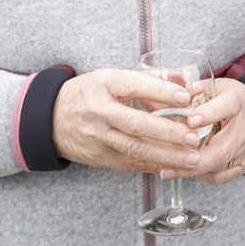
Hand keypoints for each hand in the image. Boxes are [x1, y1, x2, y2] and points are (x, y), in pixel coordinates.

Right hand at [50, 68, 203, 173]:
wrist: (50, 118)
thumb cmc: (90, 93)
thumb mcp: (113, 77)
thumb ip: (150, 78)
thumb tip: (186, 79)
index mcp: (105, 84)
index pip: (134, 85)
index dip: (161, 91)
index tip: (185, 97)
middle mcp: (100, 111)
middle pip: (136, 123)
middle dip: (168, 132)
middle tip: (193, 136)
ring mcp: (98, 136)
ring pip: (135, 149)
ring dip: (166, 156)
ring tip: (192, 158)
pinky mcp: (99, 157)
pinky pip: (129, 164)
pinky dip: (153, 166)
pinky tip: (173, 168)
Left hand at [160, 77, 244, 184]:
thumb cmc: (229, 98)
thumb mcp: (212, 87)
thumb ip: (189, 93)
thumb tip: (157, 102)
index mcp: (236, 101)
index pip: (224, 108)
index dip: (208, 115)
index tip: (190, 122)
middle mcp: (244, 126)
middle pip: (221, 150)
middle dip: (193, 160)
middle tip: (168, 165)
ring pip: (219, 166)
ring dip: (193, 170)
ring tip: (170, 170)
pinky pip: (222, 176)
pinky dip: (203, 175)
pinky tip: (189, 170)